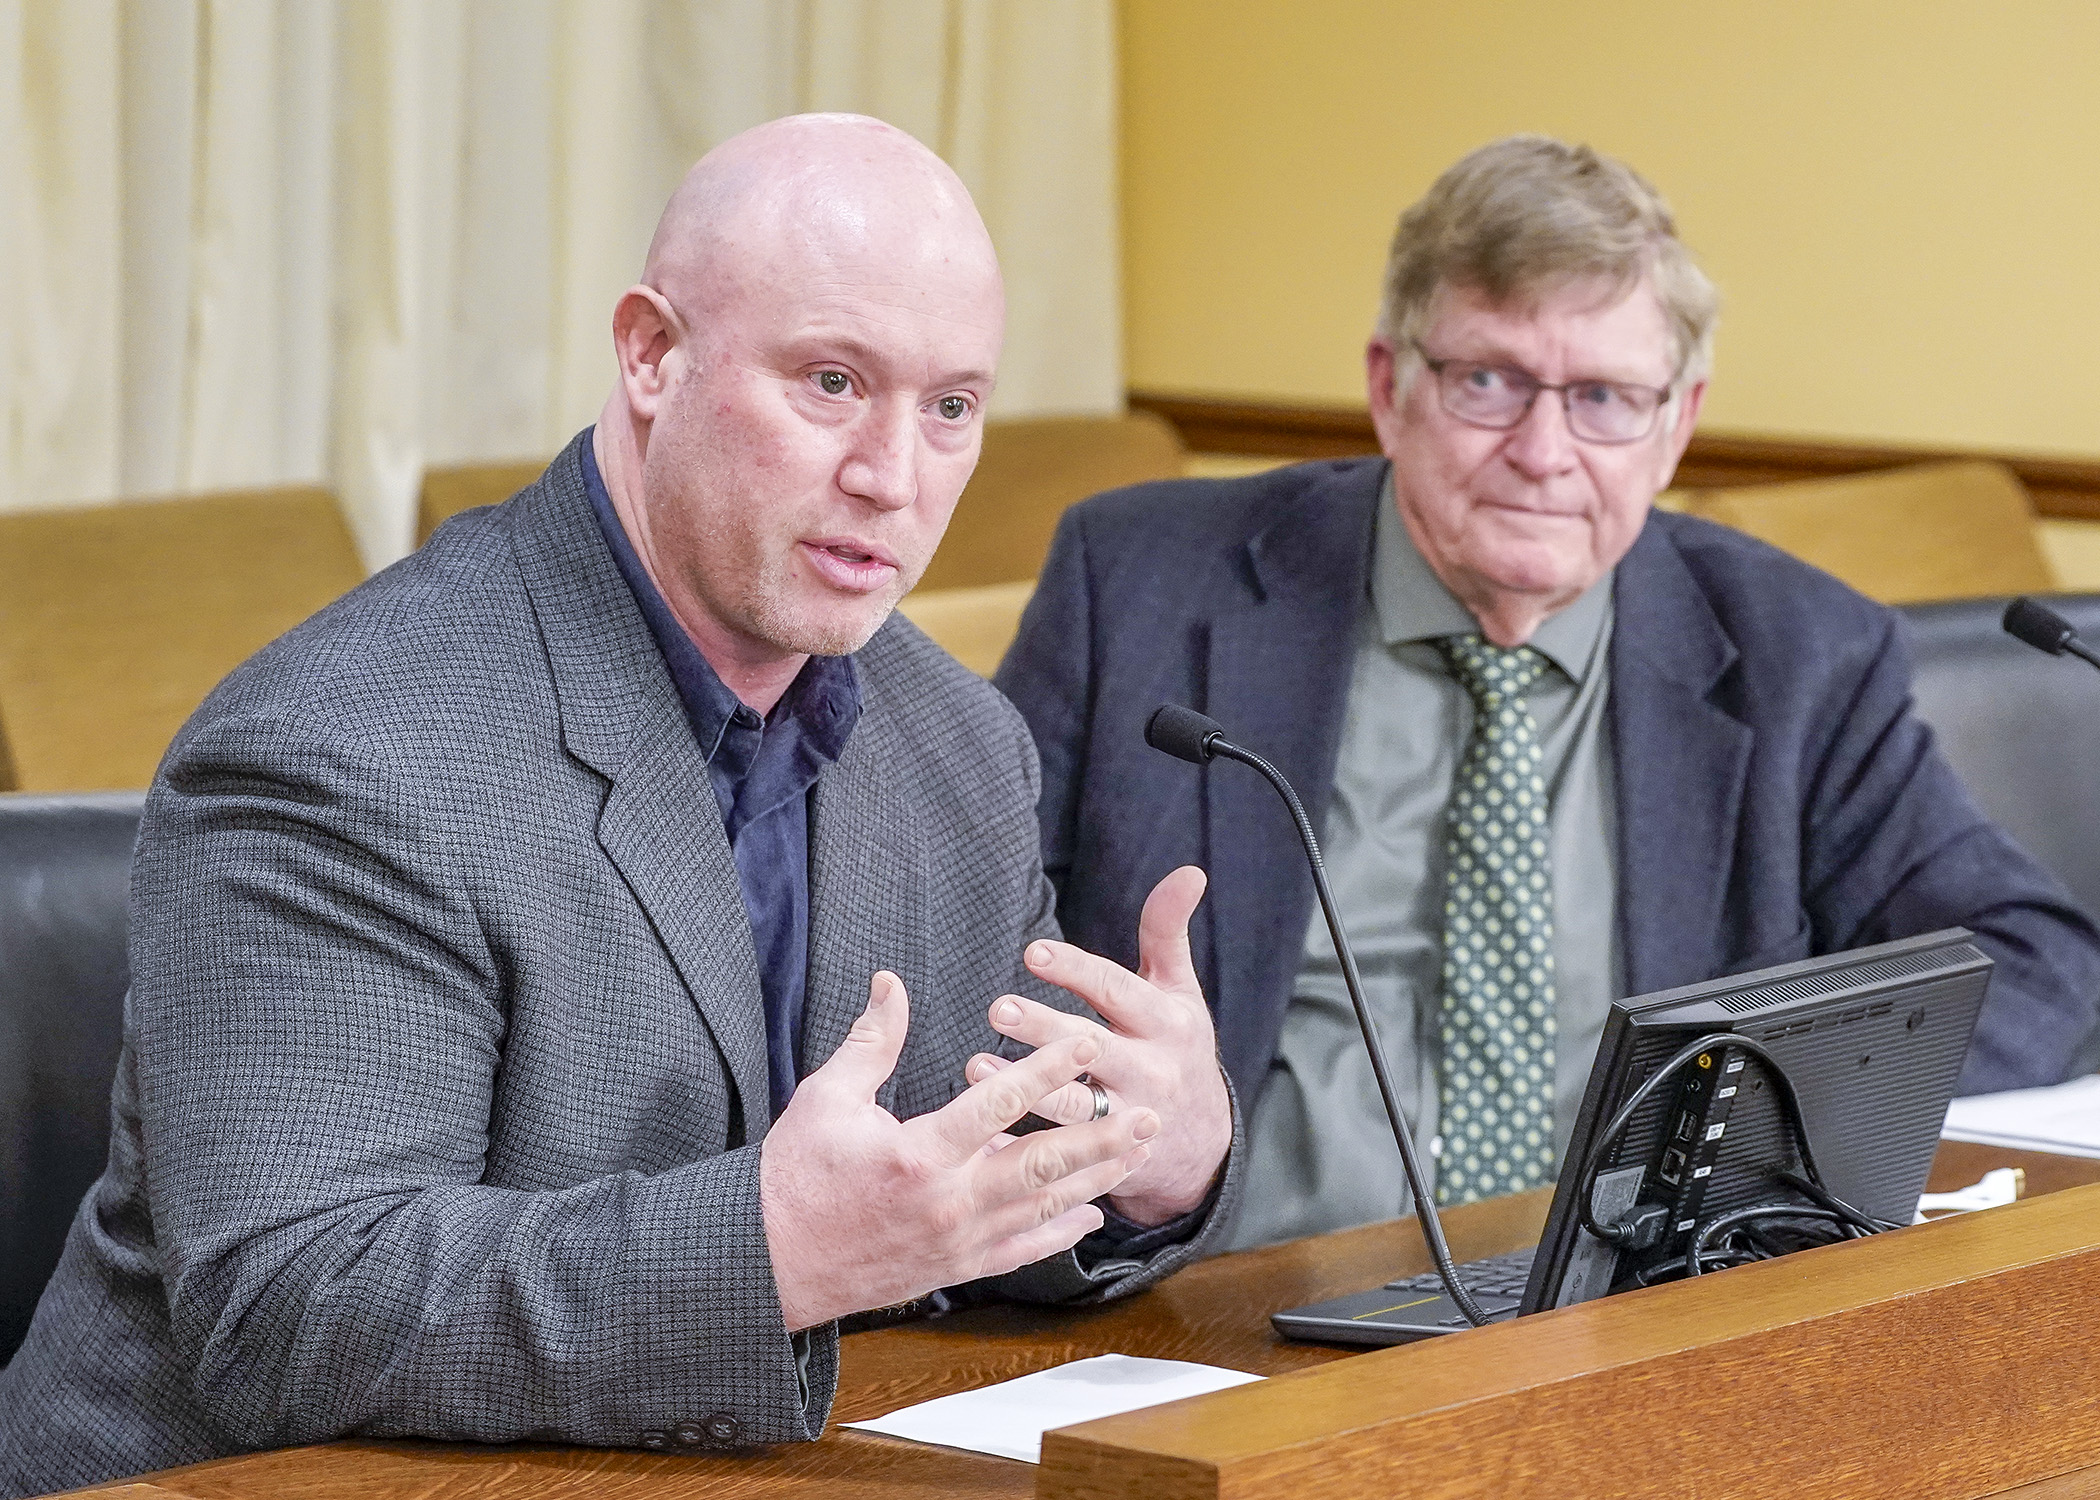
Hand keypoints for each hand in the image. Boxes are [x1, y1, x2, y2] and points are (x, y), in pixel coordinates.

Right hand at [760, 970, 1158, 1331]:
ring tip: (1137, 1152)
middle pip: (1042, 1164)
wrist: (771, 1263)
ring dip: (1095, 1179)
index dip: (1046, 1069)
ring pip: (1043, 1209)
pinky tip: (1093, 1215)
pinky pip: (1022, 1251)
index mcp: (918, 1154)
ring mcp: (958, 1241)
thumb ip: (870, 1041)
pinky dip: (1062, 1234)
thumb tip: (891, 982)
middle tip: (1148, 1113)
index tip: (1086, 1042)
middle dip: (1099, 1137)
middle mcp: (949, 1201)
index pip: (998, 1103)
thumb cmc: (795, 1175)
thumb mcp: (824, 1098)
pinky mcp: (956, 1267)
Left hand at [966, 866, 1230, 1227]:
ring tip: (975, 1066)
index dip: (1076, 971)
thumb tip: (1188, 871)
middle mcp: (1152, 1069)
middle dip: (1045, 1029)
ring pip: (1074, 1106)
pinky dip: (1019, 1137)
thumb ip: (1169, 933)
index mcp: (1168, 1023)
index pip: (1118, 991)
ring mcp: (1129, 1119)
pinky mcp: (1105, 1158)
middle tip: (998, 1008)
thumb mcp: (1181, 992)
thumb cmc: (1178, 1047)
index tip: (1032, 952)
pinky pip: (1060, 1149)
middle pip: (1094, 1047)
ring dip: (1025, 1088)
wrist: (1202, 1144)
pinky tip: (982, 1121)